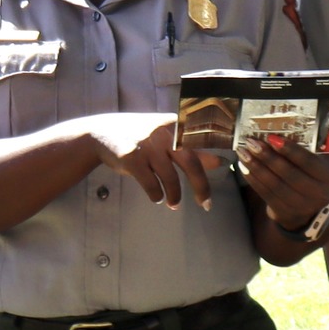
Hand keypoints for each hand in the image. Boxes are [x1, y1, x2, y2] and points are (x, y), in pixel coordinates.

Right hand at [81, 110, 216, 209]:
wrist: (101, 133)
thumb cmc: (140, 136)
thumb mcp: (166, 137)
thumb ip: (192, 148)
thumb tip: (220, 162)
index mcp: (175, 125)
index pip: (203, 141)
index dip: (215, 155)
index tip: (227, 166)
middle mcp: (164, 133)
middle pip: (191, 162)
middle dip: (201, 187)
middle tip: (206, 204)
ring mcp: (147, 146)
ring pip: (170, 178)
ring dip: (174, 196)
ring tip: (174, 204)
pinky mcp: (132, 159)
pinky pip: (151, 185)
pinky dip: (156, 195)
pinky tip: (157, 198)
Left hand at [236, 136, 328, 231]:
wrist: (308, 209)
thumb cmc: (309, 178)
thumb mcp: (315, 165)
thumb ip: (303, 152)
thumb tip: (277, 134)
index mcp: (328, 177)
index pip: (309, 162)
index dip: (290, 150)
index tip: (272, 137)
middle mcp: (318, 193)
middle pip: (289, 174)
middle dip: (268, 157)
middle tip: (252, 143)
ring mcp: (301, 206)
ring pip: (275, 185)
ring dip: (256, 167)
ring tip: (243, 153)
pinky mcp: (285, 212)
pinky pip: (266, 194)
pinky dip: (253, 180)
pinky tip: (244, 168)